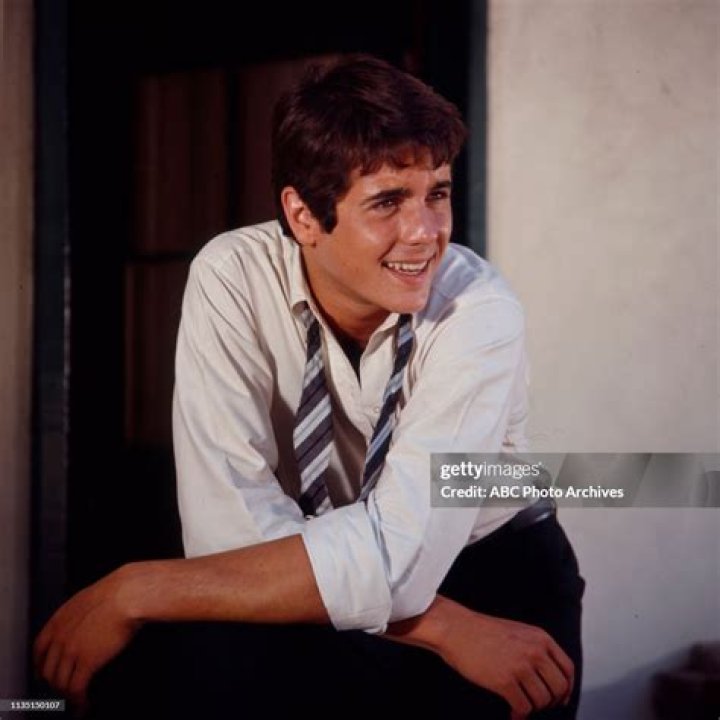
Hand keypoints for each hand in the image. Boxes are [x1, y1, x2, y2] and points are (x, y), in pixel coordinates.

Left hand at [34, 567, 140, 714]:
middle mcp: (60, 637)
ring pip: (60, 682)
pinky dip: (79, 700)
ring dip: (68, 695)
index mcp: (59, 620)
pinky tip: (85, 703)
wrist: (126, 595)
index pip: (39, 649)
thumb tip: (82, 622)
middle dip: (55, 683)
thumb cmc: (116, 592)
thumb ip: (77, 614)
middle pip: (48, 670)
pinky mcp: (86, 662)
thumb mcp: (87, 598)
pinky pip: (76, 689)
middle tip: (64, 688)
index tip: (44, 672)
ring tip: (77, 700)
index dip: (40, 664)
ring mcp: (71, 651)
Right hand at [438, 603, 573, 717]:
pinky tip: (512, 713)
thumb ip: (535, 648)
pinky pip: (524, 708)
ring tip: (520, 706)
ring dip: (533, 708)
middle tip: (538, 704)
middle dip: (551, 701)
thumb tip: (548, 674)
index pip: (567, 668)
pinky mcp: (505, 681)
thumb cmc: (481, 630)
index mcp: (540, 638)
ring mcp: (520, 666)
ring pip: (542, 701)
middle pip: (559, 688)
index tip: (561, 698)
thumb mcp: (517, 631)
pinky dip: (520, 715)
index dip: (567, 688)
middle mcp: (534, 651)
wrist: (456, 628)